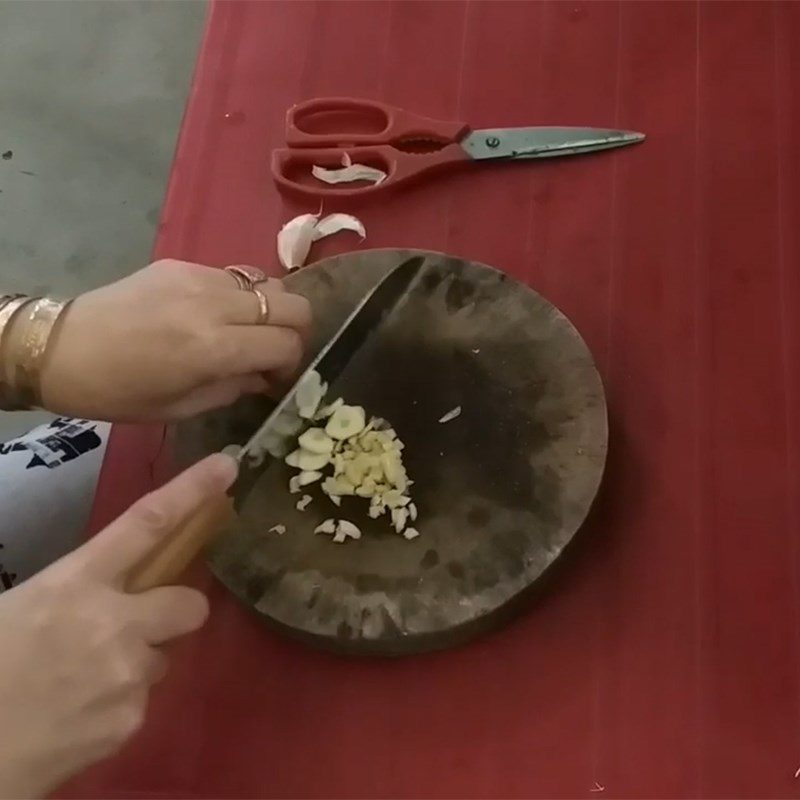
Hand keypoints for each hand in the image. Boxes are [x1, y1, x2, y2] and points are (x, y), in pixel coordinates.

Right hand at [0, 453, 235, 798]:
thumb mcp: (17, 608)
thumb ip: (73, 589)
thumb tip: (100, 590)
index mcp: (76, 584)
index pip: (146, 524)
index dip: (192, 492)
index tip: (226, 467)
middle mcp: (115, 624)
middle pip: (190, 604)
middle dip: (175, 610)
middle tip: (138, 624)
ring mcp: (128, 676)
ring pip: (159, 660)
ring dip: (133, 664)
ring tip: (80, 683)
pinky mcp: (129, 723)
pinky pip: (139, 703)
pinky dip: (115, 707)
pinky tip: (74, 719)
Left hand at [38, 260, 311, 420]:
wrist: (61, 348)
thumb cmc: (120, 393)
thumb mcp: (182, 407)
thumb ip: (235, 387)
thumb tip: (264, 375)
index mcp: (214, 348)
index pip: (287, 343)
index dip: (291, 364)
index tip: (274, 379)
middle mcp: (216, 305)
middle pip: (293, 303)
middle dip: (295, 331)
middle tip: (272, 352)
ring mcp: (200, 277)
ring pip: (268, 284)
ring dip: (268, 311)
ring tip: (245, 332)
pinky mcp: (182, 264)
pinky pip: (234, 276)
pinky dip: (239, 297)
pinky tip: (213, 316)